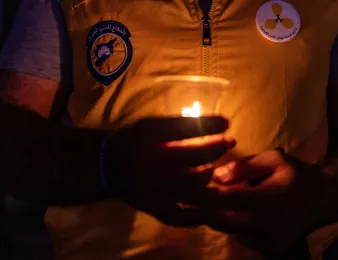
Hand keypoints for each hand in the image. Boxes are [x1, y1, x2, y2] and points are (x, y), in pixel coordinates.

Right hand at [106, 116, 234, 226]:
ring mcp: (150, 186)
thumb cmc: (135, 140)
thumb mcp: (150, 125)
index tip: (227, 123)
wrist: (108, 165)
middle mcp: (148, 159)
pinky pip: (177, 215)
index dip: (208, 124)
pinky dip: (196, 215)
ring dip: (207, 176)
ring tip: (215, 169)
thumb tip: (211, 126)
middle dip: (215, 148)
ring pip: (188, 186)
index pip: (182, 127)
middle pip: (189, 155)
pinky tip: (211, 209)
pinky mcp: (150, 206)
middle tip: (230, 143)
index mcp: (146, 134)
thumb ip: (177, 126)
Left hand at [191, 150, 334, 254]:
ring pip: (231, 230)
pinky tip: (231, 212)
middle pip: (225, 221)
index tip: (183, 190)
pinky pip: (242, 237)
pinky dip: (233, 225)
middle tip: (185, 200)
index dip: (204, 196)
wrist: (324, 200)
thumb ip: (245, 167)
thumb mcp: (274, 160)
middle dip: (203, 211)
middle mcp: (272, 224)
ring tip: (205, 204)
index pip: (231, 199)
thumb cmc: (296, 174)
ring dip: (217, 217)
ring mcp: (272, 241)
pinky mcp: (271, 248)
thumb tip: (216, 177)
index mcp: (273, 198)